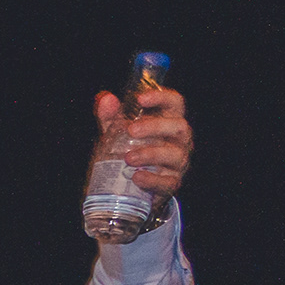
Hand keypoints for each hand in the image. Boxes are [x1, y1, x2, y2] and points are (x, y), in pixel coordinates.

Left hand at [105, 80, 191, 202]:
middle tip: (131, 130)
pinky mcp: (171, 184)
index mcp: (168, 122)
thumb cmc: (129, 152)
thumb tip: (106, 99)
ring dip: (151, 154)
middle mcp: (178, 140)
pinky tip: (136, 177)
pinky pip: (167, 182)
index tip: (141, 98)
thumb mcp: (117, 133)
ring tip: (128, 158)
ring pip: (175, 154)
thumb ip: (111, 117)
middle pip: (179, 126)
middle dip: (155, 126)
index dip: (161, 97)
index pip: (175, 103)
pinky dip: (151, 179)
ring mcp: (177, 163)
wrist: (128, 188)